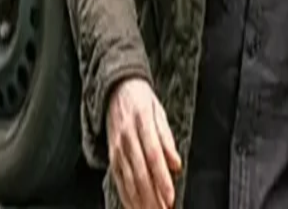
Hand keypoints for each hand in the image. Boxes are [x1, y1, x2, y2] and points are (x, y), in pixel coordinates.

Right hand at [107, 77, 181, 207]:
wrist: (116, 89)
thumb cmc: (142, 100)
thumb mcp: (159, 112)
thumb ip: (167, 139)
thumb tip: (176, 164)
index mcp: (142, 122)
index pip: (153, 155)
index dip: (162, 179)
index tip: (170, 197)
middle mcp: (127, 137)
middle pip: (140, 173)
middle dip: (152, 197)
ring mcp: (116, 147)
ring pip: (128, 180)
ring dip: (140, 201)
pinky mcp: (111, 155)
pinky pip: (118, 179)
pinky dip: (126, 196)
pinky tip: (134, 207)